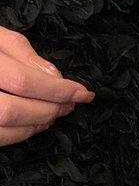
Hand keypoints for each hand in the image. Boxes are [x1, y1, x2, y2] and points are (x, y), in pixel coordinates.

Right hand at [0, 26, 93, 145]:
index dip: (57, 90)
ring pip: (2, 130)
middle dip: (48, 109)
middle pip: (11, 111)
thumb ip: (20, 51)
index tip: (84, 92)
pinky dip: (19, 134)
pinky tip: (32, 123)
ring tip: (54, 112)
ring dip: (36, 125)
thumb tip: (54, 77)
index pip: (22, 81)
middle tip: (70, 103)